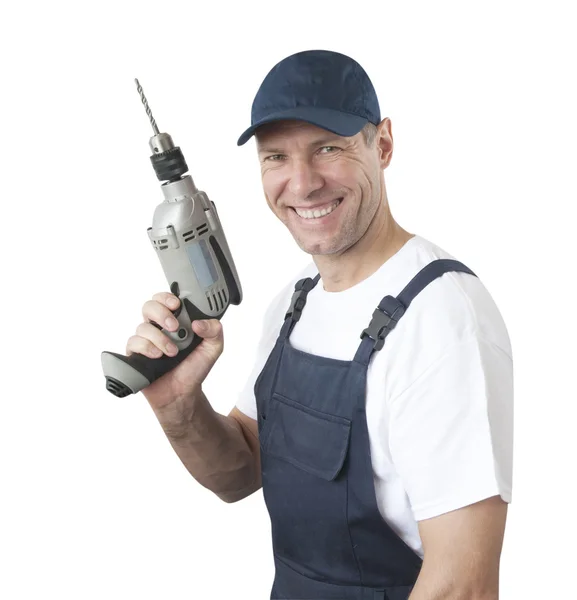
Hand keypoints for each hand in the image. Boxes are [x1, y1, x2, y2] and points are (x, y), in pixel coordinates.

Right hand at [125, 292, 223, 408]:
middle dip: (161, 313)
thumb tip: (198, 322)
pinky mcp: (136, 354)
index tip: (177, 305)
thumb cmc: (194, 368)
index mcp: (176, 321)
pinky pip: (133, 342)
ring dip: (159, 338)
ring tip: (172, 352)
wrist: (183, 393)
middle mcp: (159, 328)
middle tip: (174, 327)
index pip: (165, 300)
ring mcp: (146, 340)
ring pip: (142, 326)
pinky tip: (157, 356)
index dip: (167, 298)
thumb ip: (214, 331)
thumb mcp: (213, 348)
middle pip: (149, 306)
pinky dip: (146, 347)